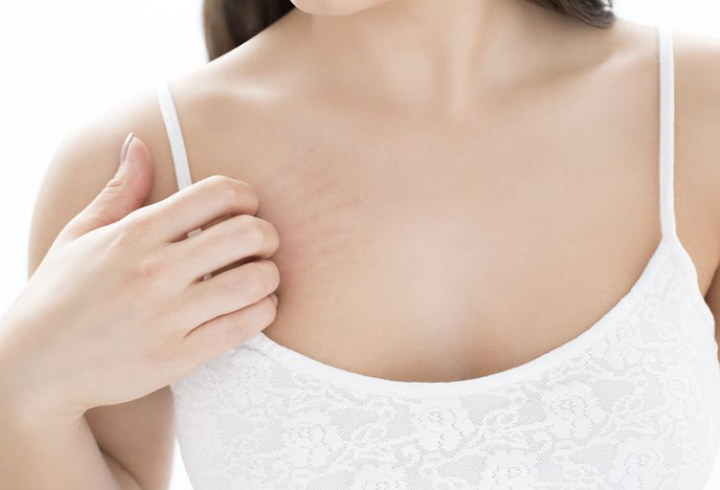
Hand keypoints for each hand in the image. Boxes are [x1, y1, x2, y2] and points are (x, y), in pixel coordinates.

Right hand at [0, 134, 279, 420]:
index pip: (217, 194)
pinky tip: (254, 307)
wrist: (36, 368)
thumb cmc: (59, 295)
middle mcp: (155, 270)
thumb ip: (120, 190)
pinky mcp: (178, 356)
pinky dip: (263, 311)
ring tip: (261, 277)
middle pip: (247, 233)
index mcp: (136, 233)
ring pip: (255, 280)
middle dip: (267, 234)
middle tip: (262, 244)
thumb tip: (139, 143)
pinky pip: (244, 325)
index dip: (246, 195)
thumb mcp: (80, 235)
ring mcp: (168, 316)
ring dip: (270, 275)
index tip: (246, 208)